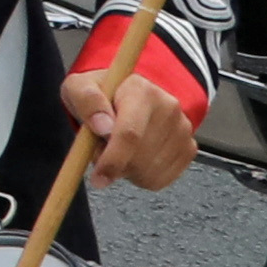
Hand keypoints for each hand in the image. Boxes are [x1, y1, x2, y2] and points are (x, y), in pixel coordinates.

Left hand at [62, 53, 202, 192]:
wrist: (128, 95)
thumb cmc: (101, 94)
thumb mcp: (79, 87)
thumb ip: (86, 101)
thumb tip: (102, 126)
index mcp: (141, 90)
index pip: (130, 134)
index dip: (113, 160)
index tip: (98, 177)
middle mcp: (168, 108)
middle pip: (139, 158)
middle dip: (114, 165)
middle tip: (100, 150)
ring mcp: (182, 129)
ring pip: (149, 172)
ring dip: (126, 170)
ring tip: (118, 149)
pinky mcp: (188, 148)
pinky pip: (159, 179)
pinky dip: (140, 177)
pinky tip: (133, 157)